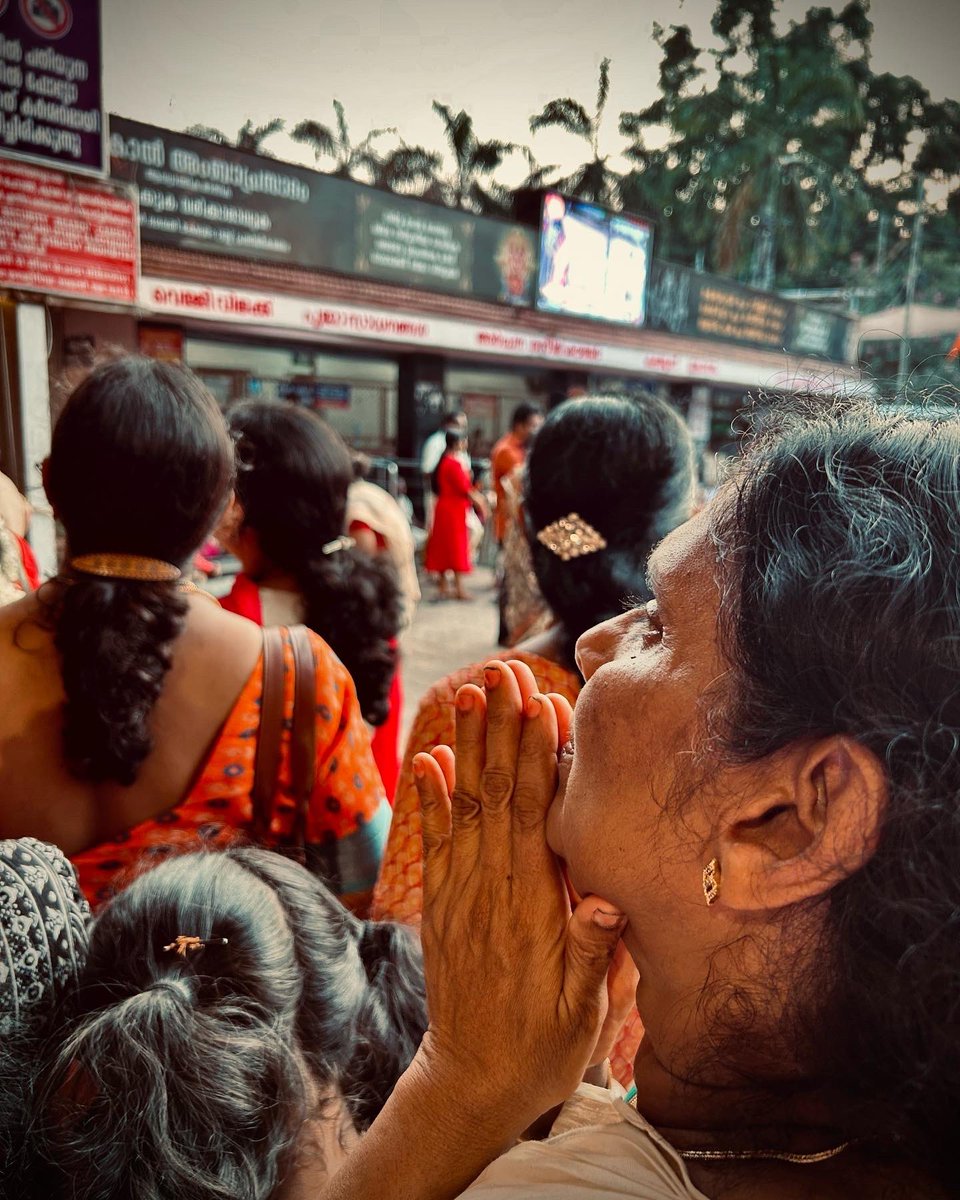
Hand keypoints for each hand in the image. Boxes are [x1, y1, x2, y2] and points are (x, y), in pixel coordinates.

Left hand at [412, 659, 626, 1133]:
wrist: (472, 1084)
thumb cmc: (541, 1050)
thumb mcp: (582, 1016)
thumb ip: (591, 955)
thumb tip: (605, 901)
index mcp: (530, 909)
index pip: (533, 816)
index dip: (536, 756)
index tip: (539, 703)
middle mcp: (490, 891)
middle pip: (496, 795)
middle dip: (500, 730)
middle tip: (502, 673)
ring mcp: (460, 895)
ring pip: (465, 807)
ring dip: (467, 747)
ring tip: (469, 693)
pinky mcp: (444, 905)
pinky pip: (438, 842)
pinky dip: (432, 798)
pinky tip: (429, 760)